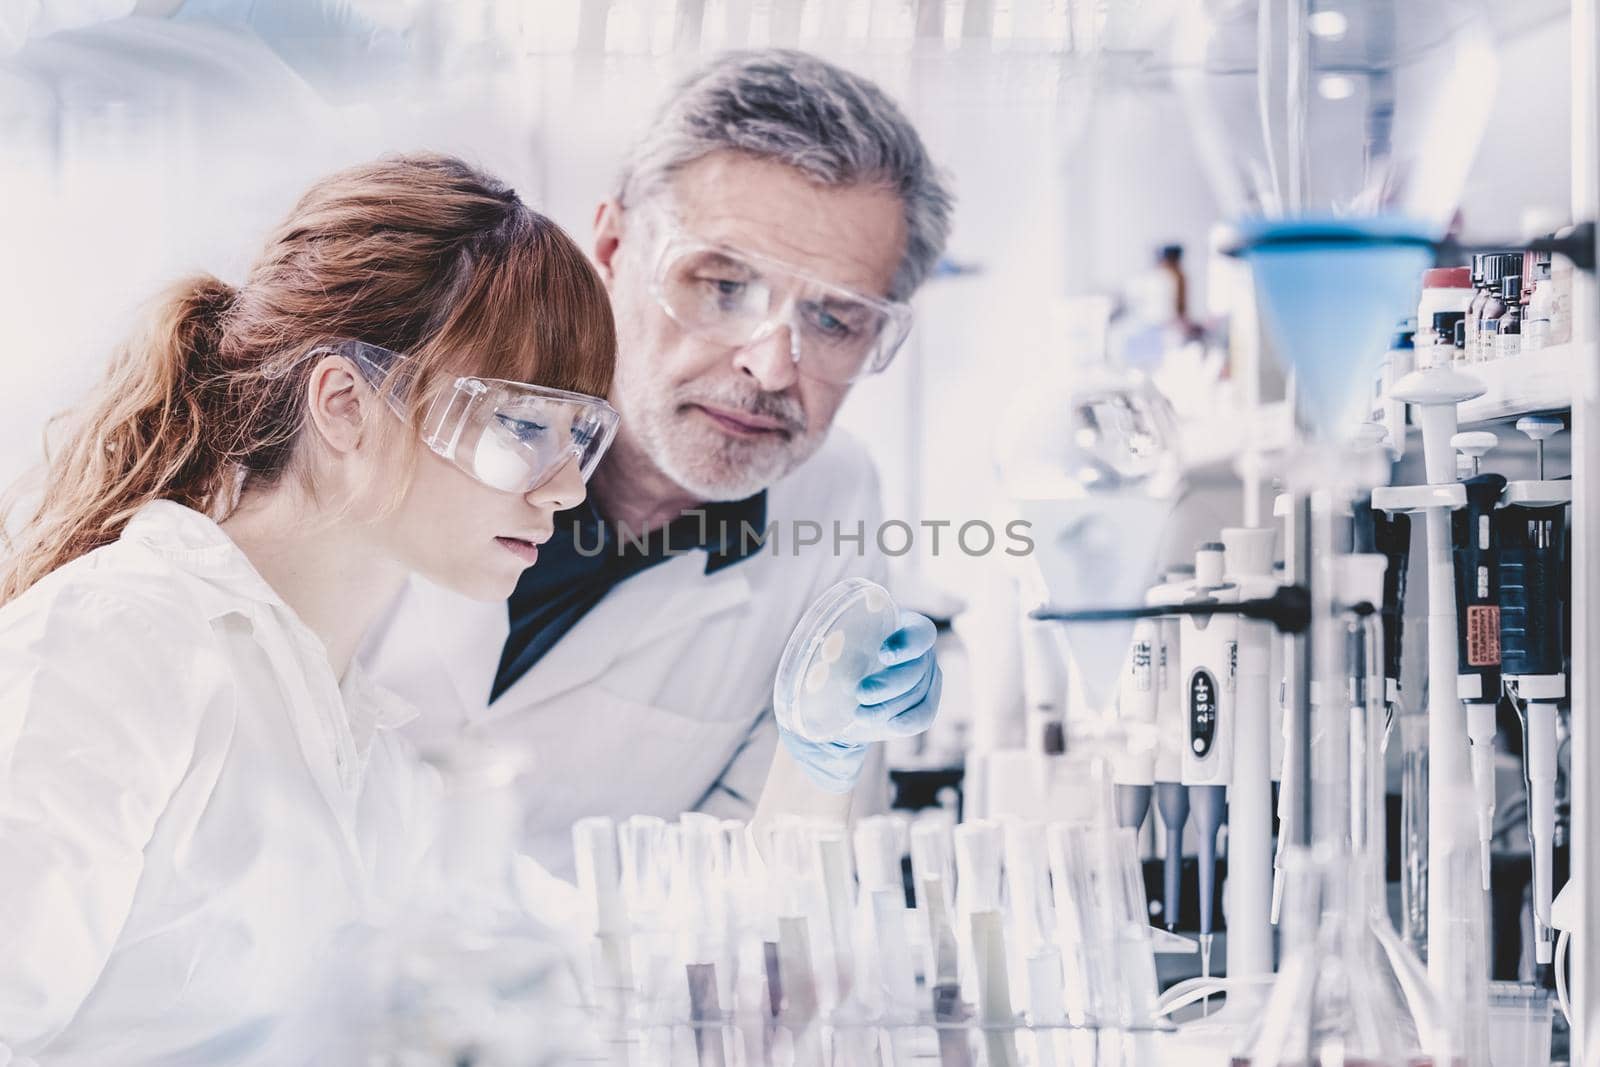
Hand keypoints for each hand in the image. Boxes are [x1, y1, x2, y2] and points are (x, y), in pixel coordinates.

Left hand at [778, 609, 943, 792]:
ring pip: (917, 693)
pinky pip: (924, 715)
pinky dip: (906, 721)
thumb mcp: (827, 654)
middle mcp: (920, 652)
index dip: (906, 643)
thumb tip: (814, 665)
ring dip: (889, 706)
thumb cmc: (834, 667)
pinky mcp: (925, 704)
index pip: (920, 633)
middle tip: (861, 693)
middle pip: (917, 667)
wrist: (843, 699)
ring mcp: (926, 679)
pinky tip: (890, 726)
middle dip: (889, 683)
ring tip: (859, 714)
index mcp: (901, 627)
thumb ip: (825, 652)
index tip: (883, 655)